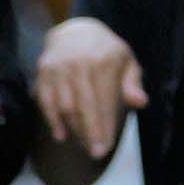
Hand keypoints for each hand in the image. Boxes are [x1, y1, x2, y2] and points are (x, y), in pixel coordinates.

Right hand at [36, 16, 145, 161]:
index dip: (106, 125)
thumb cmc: (105, 52)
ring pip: (65, 106)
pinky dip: (52, 120)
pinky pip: (46, 101)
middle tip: (96, 153)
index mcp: (104, 61)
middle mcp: (80, 63)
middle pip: (84, 106)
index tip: (107, 146)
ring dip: (75, 129)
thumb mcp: (126, 61)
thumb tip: (140, 103)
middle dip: (91, 132)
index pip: (105, 100)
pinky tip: (61, 136)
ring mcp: (59, 68)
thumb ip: (133, 83)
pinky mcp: (44, 72)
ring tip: (83, 145)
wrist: (75, 31)